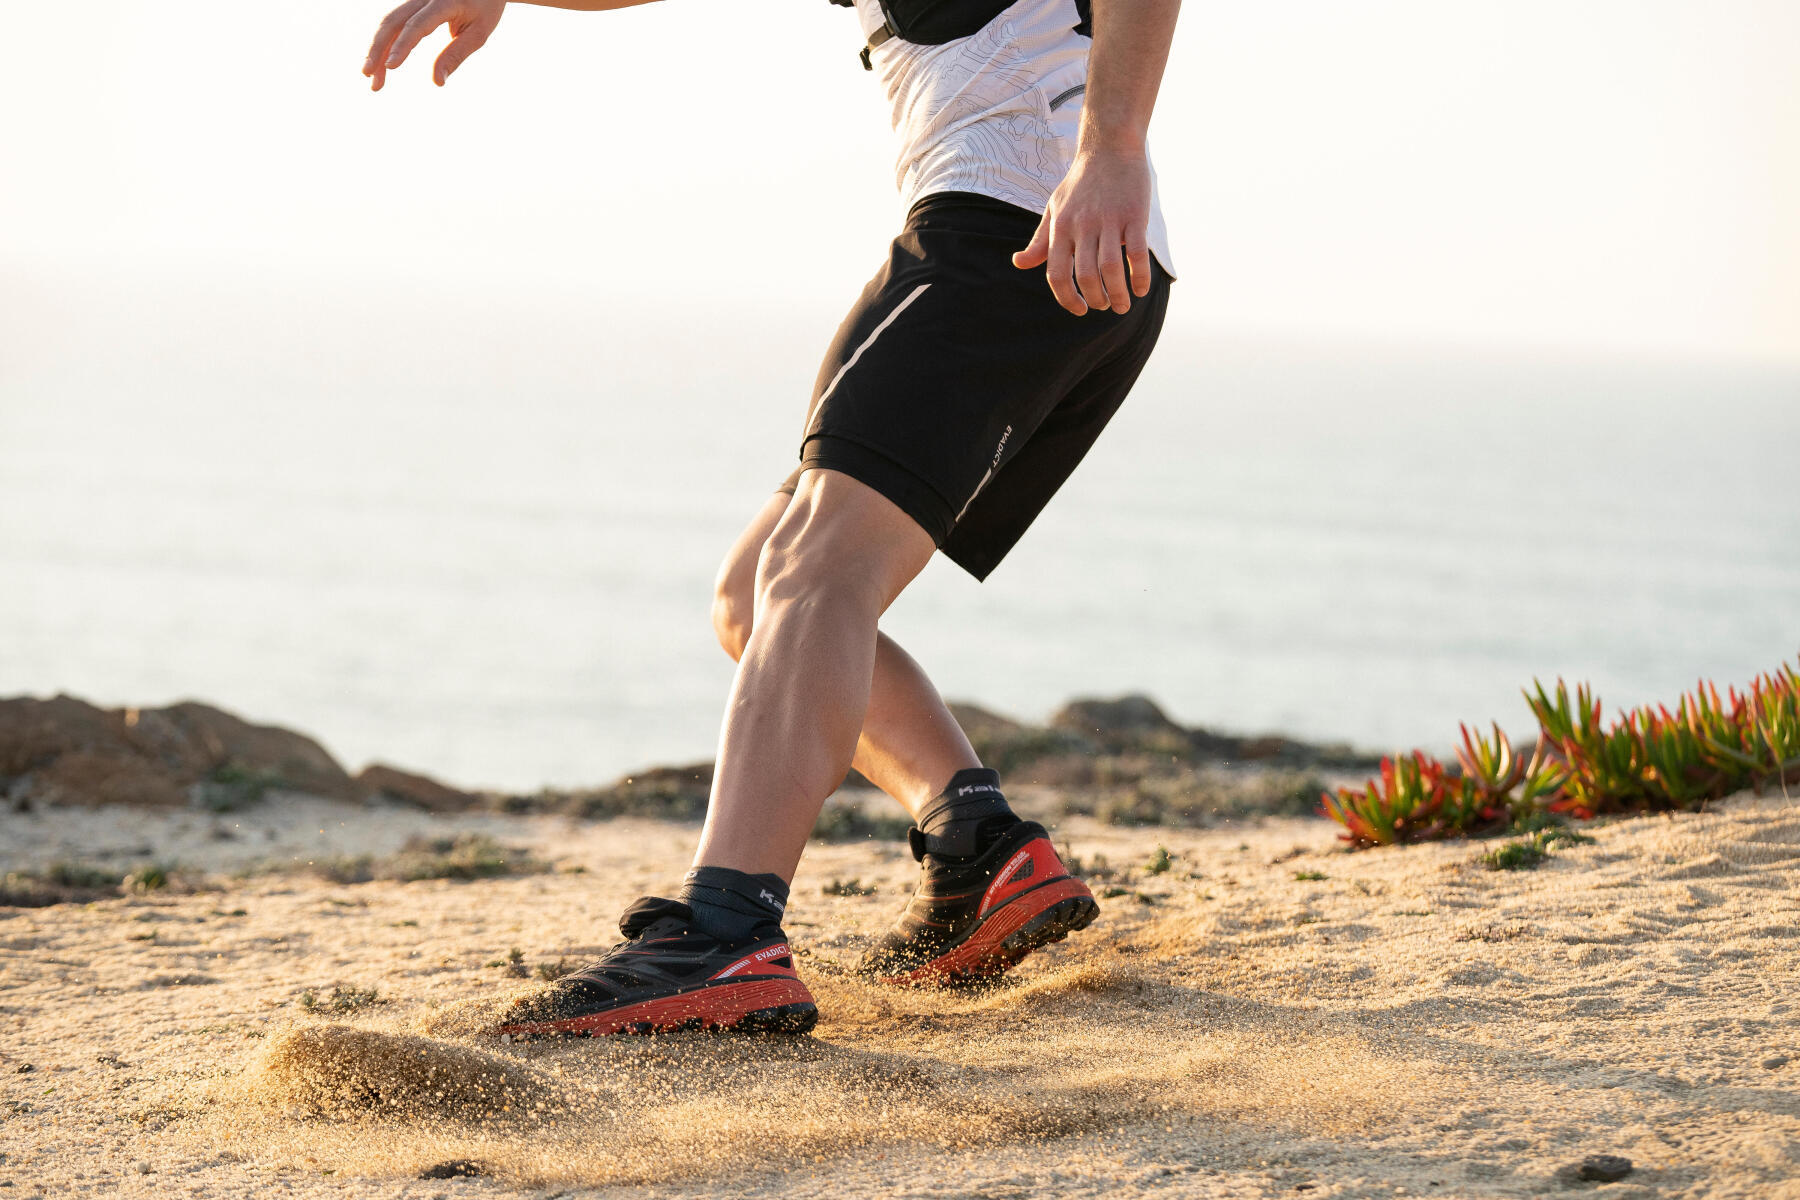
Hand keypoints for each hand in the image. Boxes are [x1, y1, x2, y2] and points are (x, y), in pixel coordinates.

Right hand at [363, 0, 506, 89]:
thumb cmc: (485, 7)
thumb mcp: (477, 34)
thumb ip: (455, 55)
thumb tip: (437, 82)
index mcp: (444, 2)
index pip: (417, 25)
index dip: (402, 46)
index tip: (390, 67)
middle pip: (393, 21)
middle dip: (377, 50)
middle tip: (369, 78)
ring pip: (388, 22)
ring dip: (377, 50)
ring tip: (372, 78)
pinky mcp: (411, 3)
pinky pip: (393, 21)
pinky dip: (384, 43)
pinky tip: (380, 62)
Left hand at [1013, 148, 1152, 315]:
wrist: (1109, 147)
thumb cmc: (1080, 184)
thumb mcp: (1053, 209)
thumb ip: (1040, 241)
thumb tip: (1019, 263)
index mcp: (1061, 227)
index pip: (1057, 274)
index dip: (1067, 298)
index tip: (1080, 309)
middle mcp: (1083, 225)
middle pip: (1086, 276)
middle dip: (1096, 299)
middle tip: (1104, 306)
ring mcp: (1109, 220)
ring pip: (1111, 269)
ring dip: (1118, 294)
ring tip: (1122, 306)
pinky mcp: (1135, 214)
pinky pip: (1137, 253)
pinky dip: (1139, 276)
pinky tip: (1140, 289)